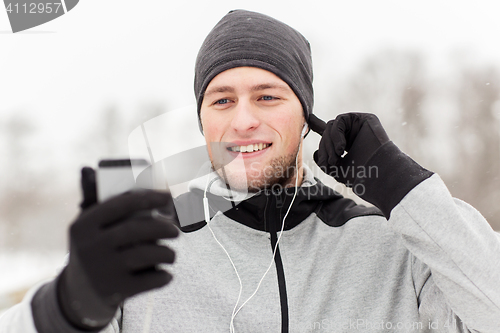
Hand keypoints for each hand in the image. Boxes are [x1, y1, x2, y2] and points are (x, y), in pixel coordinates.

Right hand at [57, 168, 178, 329]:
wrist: (78, 295)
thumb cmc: (93, 250)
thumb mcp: (87, 228)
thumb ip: (98, 202)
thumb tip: (93, 169)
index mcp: (83, 225)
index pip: (120, 204)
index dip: (148, 197)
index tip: (167, 196)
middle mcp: (90, 246)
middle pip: (136, 230)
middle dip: (162, 227)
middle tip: (176, 231)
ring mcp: (102, 270)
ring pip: (145, 255)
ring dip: (166, 253)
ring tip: (171, 254)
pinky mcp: (115, 291)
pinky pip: (148, 280)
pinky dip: (164, 276)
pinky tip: (166, 274)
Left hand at [313, 112, 388, 185]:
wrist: (379, 175)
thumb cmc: (360, 176)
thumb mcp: (336, 169)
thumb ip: (325, 160)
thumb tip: (316, 153)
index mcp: (348, 145)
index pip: (330, 134)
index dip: (318, 126)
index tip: (309, 119)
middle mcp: (352, 134)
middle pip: (327, 133)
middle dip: (324, 148)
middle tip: (329, 163)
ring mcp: (359, 126)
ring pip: (331, 126)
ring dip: (329, 143)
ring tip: (336, 158)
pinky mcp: (365, 119)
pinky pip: (340, 120)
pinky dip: (336, 135)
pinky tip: (342, 148)